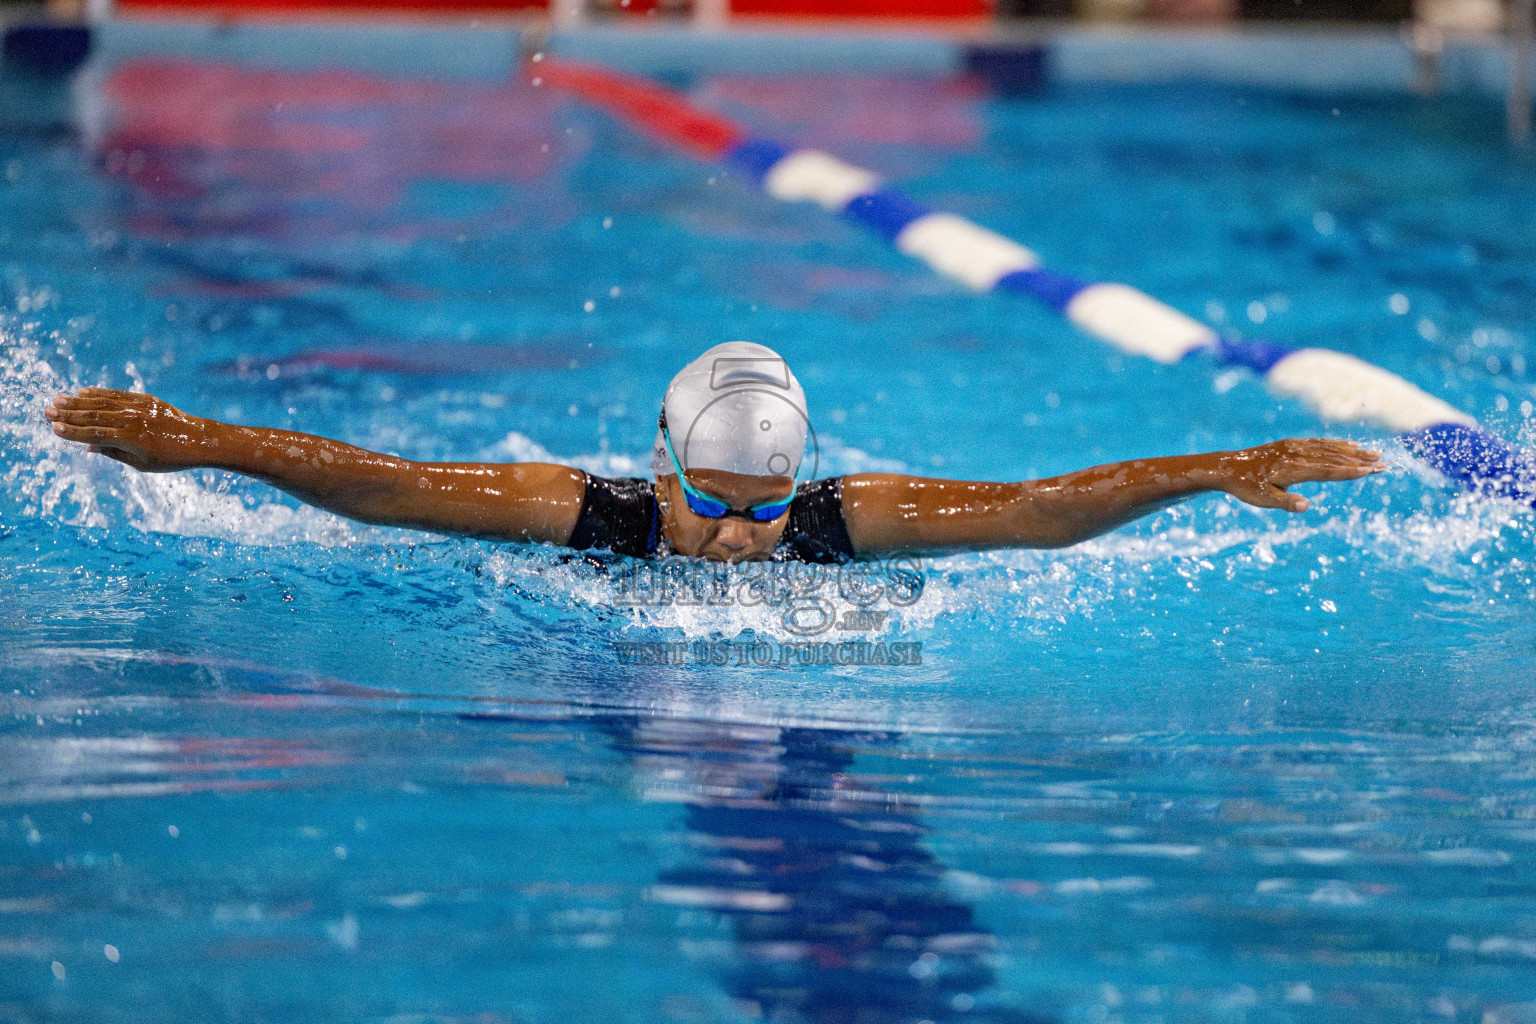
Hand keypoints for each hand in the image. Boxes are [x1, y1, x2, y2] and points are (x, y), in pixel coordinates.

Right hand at [46, 388, 213, 472]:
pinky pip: (119, 395)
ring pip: (104, 404)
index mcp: (131, 441)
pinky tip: (84, 392)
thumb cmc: (170, 459)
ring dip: (79, 402)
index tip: (53, 429)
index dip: (72, 433)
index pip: (95, 435)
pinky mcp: (146, 400)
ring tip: (58, 400)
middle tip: (46, 411)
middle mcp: (133, 422)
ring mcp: (140, 409)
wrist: (200, 441)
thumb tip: (88, 447)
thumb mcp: (142, 464)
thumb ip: (114, 453)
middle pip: (94, 417)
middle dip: (68, 415)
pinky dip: (100, 393)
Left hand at [1216, 438, 1383, 512]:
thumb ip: (1285, 502)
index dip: (1349, 471)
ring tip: (1373, 453)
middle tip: (1383, 463)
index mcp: (1292, 469)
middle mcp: (1296, 454)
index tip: (1370, 471)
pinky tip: (1349, 445)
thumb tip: (1306, 506)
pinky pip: (1318, 442)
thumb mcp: (1263, 499)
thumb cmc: (1245, 487)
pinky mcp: (1290, 444)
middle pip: (1333, 457)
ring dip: (1352, 450)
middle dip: (1359, 460)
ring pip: (1328, 447)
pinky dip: (1335, 443)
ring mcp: (1294, 447)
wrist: (1227, 467)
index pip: (1327, 471)